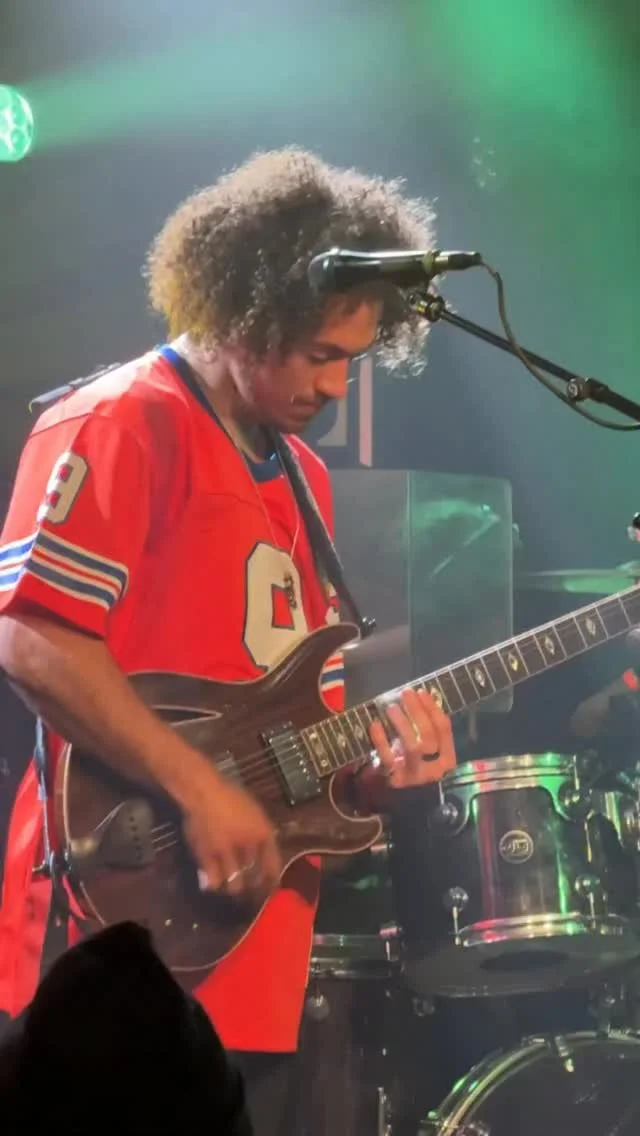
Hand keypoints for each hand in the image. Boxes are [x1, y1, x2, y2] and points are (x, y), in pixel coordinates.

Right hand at [182, 772, 281, 896]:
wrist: (204, 792)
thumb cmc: (230, 795)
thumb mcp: (254, 810)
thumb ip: (260, 831)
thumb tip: (263, 848)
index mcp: (263, 833)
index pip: (273, 863)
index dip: (273, 878)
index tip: (272, 885)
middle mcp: (248, 846)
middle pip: (255, 878)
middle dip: (254, 888)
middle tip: (251, 890)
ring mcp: (227, 853)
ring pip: (236, 884)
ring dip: (235, 888)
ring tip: (232, 889)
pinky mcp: (207, 857)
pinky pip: (214, 881)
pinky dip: (215, 885)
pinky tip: (214, 885)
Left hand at [369, 688, 455, 787]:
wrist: (395, 790)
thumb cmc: (413, 761)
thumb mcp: (425, 746)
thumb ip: (427, 725)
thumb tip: (421, 696)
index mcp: (446, 759)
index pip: (444, 729)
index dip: (433, 708)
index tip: (421, 691)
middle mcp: (433, 769)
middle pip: (429, 736)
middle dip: (417, 712)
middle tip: (405, 693)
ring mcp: (413, 775)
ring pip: (412, 747)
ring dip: (402, 723)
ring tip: (391, 707)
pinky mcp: (393, 778)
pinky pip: (387, 757)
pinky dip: (381, 740)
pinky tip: (375, 724)